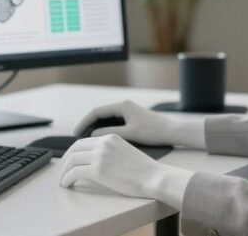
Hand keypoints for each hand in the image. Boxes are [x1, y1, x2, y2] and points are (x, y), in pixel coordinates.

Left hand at [58, 134, 193, 207]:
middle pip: (75, 148)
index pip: (85, 141)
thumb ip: (112, 152)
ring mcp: (100, 156)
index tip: (71, 161)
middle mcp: (103, 143)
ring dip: (64, 171)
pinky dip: (67, 179)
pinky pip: (74, 173)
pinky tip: (67, 184)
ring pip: (72, 160)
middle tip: (63, 171)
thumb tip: (98, 161)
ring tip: (63, 180)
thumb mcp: (126, 151)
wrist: (154, 177)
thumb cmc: (144, 170)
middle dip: (66, 160)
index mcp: (111, 138)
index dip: (75, 152)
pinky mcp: (98, 170)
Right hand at [73, 100, 204, 147]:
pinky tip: (99, 141)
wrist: (172, 132)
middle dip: (87, 125)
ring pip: (105, 120)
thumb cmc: (153, 132)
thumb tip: (92, 135)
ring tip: (85, 141)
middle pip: (99, 115)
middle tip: (76, 138)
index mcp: (122, 106)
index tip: (75, 133)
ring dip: (95, 129)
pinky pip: (112, 124)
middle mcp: (123, 106)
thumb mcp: (130, 134)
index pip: (96, 112)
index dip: (84, 122)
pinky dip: (104, 131)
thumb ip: (110, 133)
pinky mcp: (130, 119)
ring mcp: (127, 112)